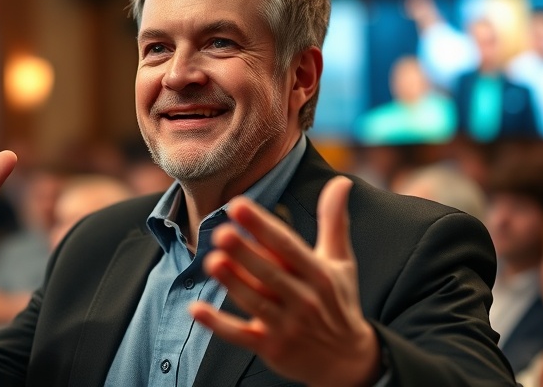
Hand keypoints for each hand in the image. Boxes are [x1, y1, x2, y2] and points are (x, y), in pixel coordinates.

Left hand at [189, 176, 380, 386]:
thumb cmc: (339, 301)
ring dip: (233, 283)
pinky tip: (196, 309)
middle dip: (246, 254)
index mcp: (319, 275)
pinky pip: (240, 335)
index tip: (239, 205)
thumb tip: (340, 180)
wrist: (347, 361)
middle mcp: (305, 300)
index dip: (263, 226)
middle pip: (271, 274)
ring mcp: (287, 327)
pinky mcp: (271, 348)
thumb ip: (334, 220)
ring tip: (211, 261)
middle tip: (221, 232)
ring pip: (255, 302)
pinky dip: (218, 325)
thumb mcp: (341, 261)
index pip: (289, 246)